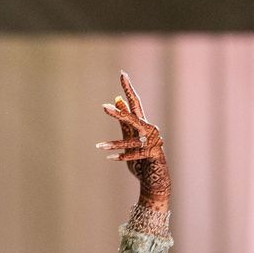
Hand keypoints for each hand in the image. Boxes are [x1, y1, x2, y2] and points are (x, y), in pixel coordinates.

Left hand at [95, 70, 170, 207]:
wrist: (155, 179)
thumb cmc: (141, 159)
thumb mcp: (129, 139)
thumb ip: (124, 122)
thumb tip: (116, 100)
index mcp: (142, 123)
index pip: (135, 102)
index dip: (128, 88)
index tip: (122, 74)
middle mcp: (149, 130)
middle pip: (133, 117)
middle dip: (118, 112)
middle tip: (103, 107)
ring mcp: (153, 142)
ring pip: (131, 140)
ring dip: (113, 145)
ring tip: (98, 146)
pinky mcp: (153, 154)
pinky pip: (134, 155)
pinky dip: (122, 157)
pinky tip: (110, 158)